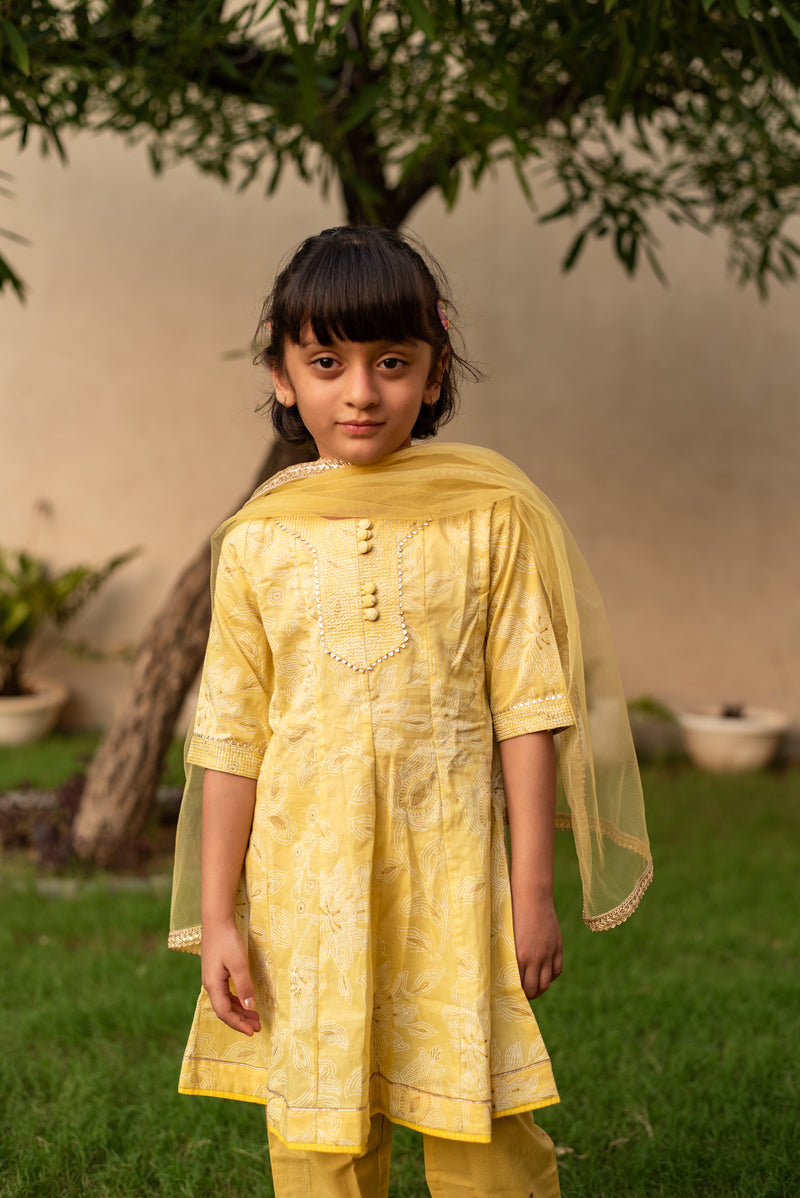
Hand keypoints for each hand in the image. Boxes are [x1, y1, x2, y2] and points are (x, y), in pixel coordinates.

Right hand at [201, 919, 260, 1035]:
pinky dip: (236, 1001)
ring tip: (255, 1018)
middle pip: (224, 1010)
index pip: (224, 1013)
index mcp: (213, 985)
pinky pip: (226, 993)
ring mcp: (212, 979)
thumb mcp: (239, 964)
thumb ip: (244, 986)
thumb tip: (250, 1007)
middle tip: (257, 1027)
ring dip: (240, 1011)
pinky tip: (245, 1002)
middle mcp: (210, 985)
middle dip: (241, 1020)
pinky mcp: (216, 972)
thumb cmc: (227, 941)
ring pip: (225, 1002)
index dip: (238, 1024)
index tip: (252, 1031)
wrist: (216, 921)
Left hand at [510, 891, 563, 999]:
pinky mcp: (558, 946)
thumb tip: (502, 972)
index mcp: (520, 956)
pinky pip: (557, 970)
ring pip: (546, 982)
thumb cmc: (512, 914)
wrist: (532, 897)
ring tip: (533, 989)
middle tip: (522, 996)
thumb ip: (507, 955)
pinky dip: (550, 976)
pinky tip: (544, 976)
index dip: (515, 994)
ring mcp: (549, 953)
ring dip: (539, 989)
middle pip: (534, 988)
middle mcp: (536, 958)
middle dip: (528, 995)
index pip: (519, 986)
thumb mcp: (506, 936)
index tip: (510, 995)